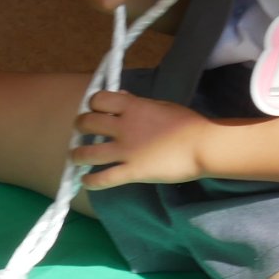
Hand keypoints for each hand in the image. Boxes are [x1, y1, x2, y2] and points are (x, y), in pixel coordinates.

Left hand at [71, 90, 204, 188]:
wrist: (203, 145)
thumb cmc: (187, 123)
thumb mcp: (161, 105)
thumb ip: (137, 103)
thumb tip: (120, 97)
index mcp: (132, 107)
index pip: (99, 99)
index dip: (93, 104)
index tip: (95, 109)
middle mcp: (123, 127)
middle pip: (87, 123)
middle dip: (80, 126)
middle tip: (81, 131)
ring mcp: (126, 150)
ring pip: (87, 153)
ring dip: (77, 155)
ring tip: (76, 157)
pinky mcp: (132, 171)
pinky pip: (103, 178)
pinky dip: (90, 182)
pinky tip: (86, 181)